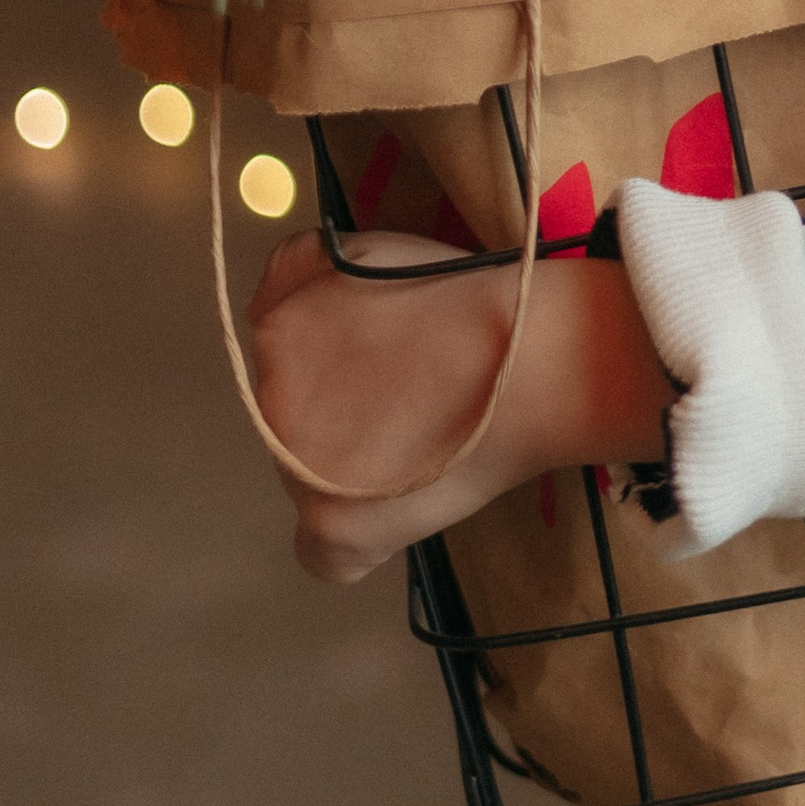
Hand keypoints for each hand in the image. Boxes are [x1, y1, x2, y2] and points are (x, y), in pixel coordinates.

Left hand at [247, 231, 669, 584]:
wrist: (535, 360)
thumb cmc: (475, 299)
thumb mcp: (372, 249)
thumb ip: (305, 272)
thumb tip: (269, 314)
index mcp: (281, 326)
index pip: (288, 358)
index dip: (341, 365)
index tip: (392, 367)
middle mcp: (271, 395)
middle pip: (296, 421)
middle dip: (346, 416)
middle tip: (419, 405)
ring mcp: (296, 465)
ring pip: (313, 483)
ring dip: (356, 474)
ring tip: (432, 450)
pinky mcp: (333, 526)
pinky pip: (326, 557)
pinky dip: (363, 544)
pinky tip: (404, 517)